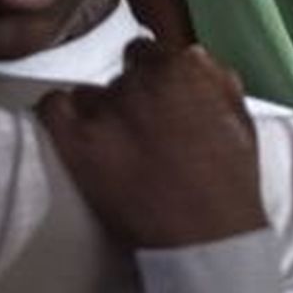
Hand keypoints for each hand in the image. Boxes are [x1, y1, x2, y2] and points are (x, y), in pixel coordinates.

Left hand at [38, 39, 266, 248]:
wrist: (208, 240)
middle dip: (128, 99)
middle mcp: (145, 78)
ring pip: (88, 95)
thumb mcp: (240, 117)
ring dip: (97, 115)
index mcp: (185, 65)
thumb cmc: (231, 185)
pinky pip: (53, 108)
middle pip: (121, 75)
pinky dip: (57, 117)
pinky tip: (70, 136)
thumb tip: (194, 61)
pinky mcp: (80, 141)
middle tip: (137, 133)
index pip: (150, 52)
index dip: (151, 79)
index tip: (153, 102)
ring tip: (111, 149)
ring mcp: (110, 108)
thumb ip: (213, 80)